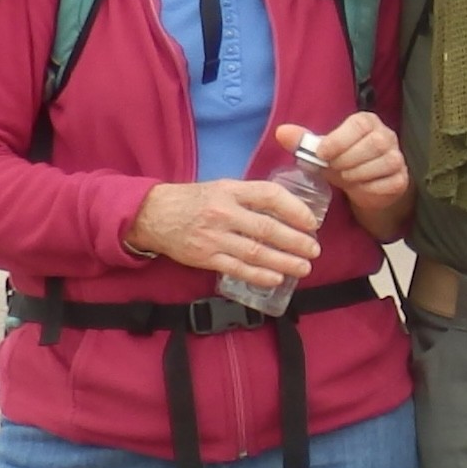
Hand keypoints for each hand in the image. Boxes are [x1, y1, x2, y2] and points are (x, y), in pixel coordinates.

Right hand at [129, 176, 323, 288]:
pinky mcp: (205, 257)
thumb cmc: (194, 200)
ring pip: (256, 252)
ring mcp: (214, 237)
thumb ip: (251, 197)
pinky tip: (276, 279)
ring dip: (284, 262)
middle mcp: (223, 213)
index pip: (269, 195)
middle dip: (296, 241)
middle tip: (314, 249)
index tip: (312, 222)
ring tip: (304, 267)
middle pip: (267, 228)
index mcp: (230, 191)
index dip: (295, 208)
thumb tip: (288, 209)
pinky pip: (237, 269)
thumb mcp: (222, 188)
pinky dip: (259, 276)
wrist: (152, 215)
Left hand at [303, 116, 412, 239]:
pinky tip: (359, 187)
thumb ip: (303, 141)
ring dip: (358, 173)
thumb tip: (281, 132)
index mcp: (368, 123)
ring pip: (384, 163)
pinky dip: (369, 187)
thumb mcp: (322, 152)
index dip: (340, 139)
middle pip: (375, 143)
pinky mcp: (402, 179)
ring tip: (344, 177)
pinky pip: (388, 183)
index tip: (322, 154)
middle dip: (348, 158)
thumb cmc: (343, 163)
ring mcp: (398, 158)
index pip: (360, 124)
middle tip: (333, 168)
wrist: (364, 187)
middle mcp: (387, 137)